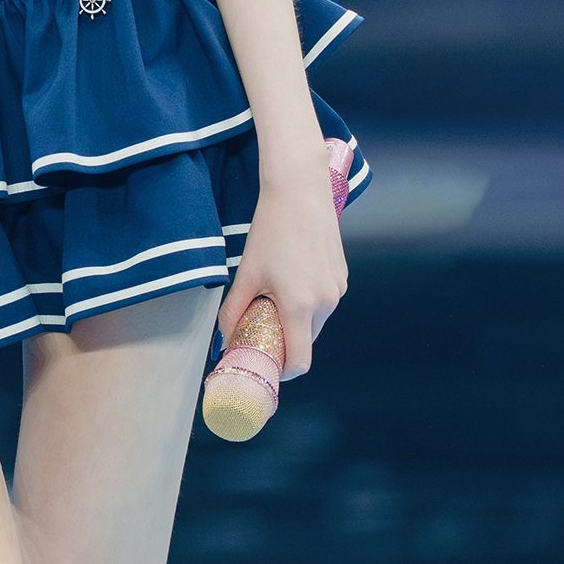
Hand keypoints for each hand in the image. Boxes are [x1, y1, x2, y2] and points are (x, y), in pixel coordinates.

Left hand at [215, 149, 347, 379]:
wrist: (299, 192)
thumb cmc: (270, 231)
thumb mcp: (246, 274)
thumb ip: (232, 312)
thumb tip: (222, 341)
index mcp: (299, 306)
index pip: (299, 361)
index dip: (283, 371)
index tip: (266, 365)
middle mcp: (325, 302)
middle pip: (306, 343)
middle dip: (285, 343)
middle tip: (261, 329)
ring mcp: (337, 290)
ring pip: (315, 323)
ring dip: (296, 322)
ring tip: (275, 297)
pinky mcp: (342, 278)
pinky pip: (324, 303)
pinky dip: (308, 303)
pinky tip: (292, 279)